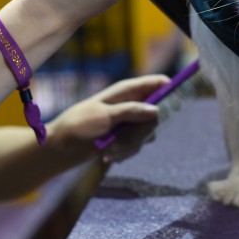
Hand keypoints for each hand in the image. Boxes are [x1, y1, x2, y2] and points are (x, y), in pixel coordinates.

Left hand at [47, 74, 169, 161]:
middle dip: (143, 131)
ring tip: (110, 149)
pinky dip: (124, 152)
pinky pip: (137, 146)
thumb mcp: (105, 116)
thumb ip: (131, 111)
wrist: (61, 148)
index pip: (155, 83)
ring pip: (147, 134)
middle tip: (127, 138)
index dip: (168, 88)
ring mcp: (128, 122)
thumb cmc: (79, 125)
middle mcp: (130, 104)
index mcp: (125, 91)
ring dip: (130, 145)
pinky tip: (108, 155)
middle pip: (155, 115)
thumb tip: (157, 110)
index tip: (177, 101)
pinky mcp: (125, 138)